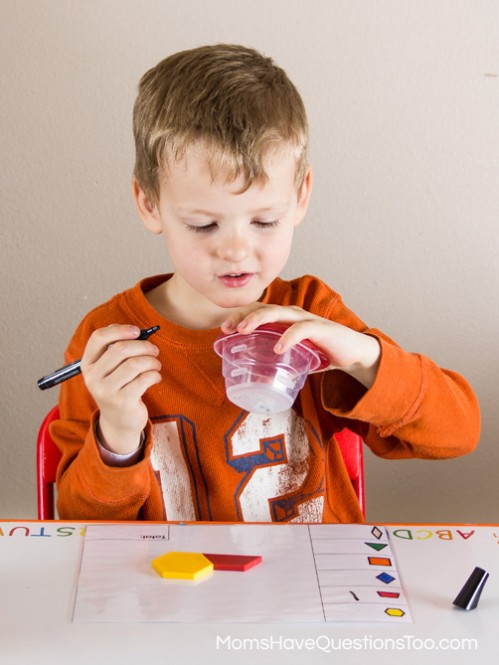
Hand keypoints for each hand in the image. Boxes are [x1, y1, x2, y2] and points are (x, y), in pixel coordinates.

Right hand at [80, 324, 161, 453]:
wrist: (119, 421)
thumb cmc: (118, 388)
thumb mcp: (109, 370)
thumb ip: (116, 350)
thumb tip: (135, 331)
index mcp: (87, 364)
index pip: (98, 338)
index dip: (119, 330)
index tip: (137, 331)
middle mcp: (93, 377)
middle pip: (121, 348)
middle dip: (143, 346)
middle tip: (154, 350)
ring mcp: (106, 391)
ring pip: (135, 363)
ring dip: (151, 361)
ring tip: (156, 365)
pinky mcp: (122, 402)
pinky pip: (144, 379)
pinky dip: (155, 374)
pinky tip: (155, 377)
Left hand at [221, 304, 380, 388]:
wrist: (354, 352)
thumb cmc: (324, 351)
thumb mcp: (297, 357)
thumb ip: (282, 363)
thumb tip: (264, 379)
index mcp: (286, 320)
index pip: (259, 311)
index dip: (240, 316)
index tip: (224, 329)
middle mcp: (294, 315)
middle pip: (263, 308)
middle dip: (243, 316)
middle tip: (228, 328)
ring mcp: (307, 320)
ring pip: (279, 312)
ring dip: (259, 319)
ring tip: (244, 330)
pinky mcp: (321, 329)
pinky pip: (301, 329)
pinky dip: (288, 337)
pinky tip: (277, 347)